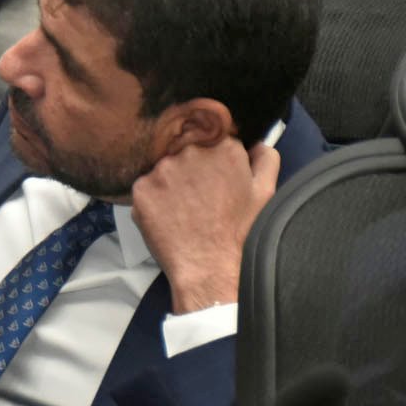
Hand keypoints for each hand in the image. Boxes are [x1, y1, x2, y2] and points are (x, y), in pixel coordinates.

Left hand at [131, 138, 278, 312]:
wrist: (208, 266)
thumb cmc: (239, 232)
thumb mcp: (265, 191)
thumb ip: (265, 158)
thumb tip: (257, 143)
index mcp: (222, 146)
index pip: (210, 138)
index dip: (211, 160)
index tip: (212, 178)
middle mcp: (189, 151)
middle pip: (184, 151)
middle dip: (189, 170)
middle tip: (198, 199)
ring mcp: (162, 169)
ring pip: (163, 170)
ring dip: (170, 185)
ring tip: (183, 211)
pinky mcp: (141, 189)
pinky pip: (144, 188)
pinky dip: (153, 201)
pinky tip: (167, 218)